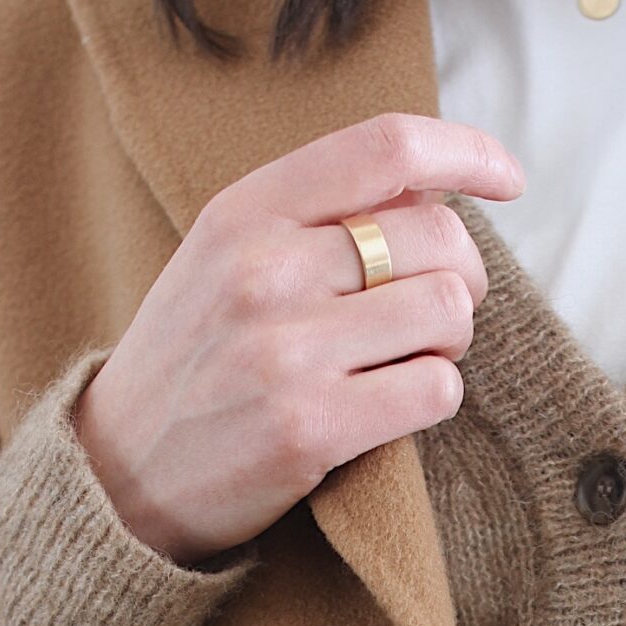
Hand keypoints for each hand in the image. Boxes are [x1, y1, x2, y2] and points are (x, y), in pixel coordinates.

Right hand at [73, 111, 524, 564]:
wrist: (119, 477)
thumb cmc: (191, 364)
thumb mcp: (222, 259)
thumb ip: (312, 216)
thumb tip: (430, 188)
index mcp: (244, 212)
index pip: (385, 148)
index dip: (465, 154)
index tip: (506, 178)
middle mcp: (264, 270)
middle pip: (436, 237)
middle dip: (463, 277)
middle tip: (438, 313)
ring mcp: (286, 351)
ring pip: (447, 313)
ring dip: (450, 342)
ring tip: (410, 360)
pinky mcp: (311, 428)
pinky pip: (434, 391)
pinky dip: (436, 398)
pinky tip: (397, 407)